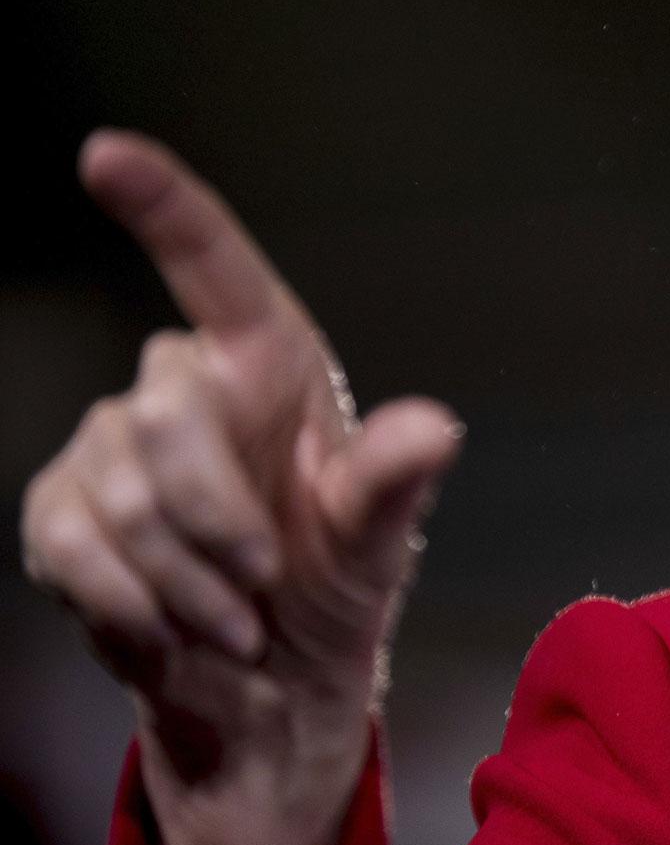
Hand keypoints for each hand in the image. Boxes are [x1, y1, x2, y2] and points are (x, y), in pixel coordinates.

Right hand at [19, 130, 461, 844]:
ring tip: (234, 618)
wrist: (268, 692)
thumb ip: (393, 480)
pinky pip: (73, 550)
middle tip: (261, 582)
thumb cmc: (333, 589)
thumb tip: (434, 428)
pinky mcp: (60, 517)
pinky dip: (131, 608)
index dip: (161, 203)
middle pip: (164, 415)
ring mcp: (108, 452)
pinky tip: (169, 632)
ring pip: (119, 496)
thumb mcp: (379, 541)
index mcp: (266, 368)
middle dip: (216, 516)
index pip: (211, 266)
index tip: (106, 152)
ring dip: (184, 580)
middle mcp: (182, 393)